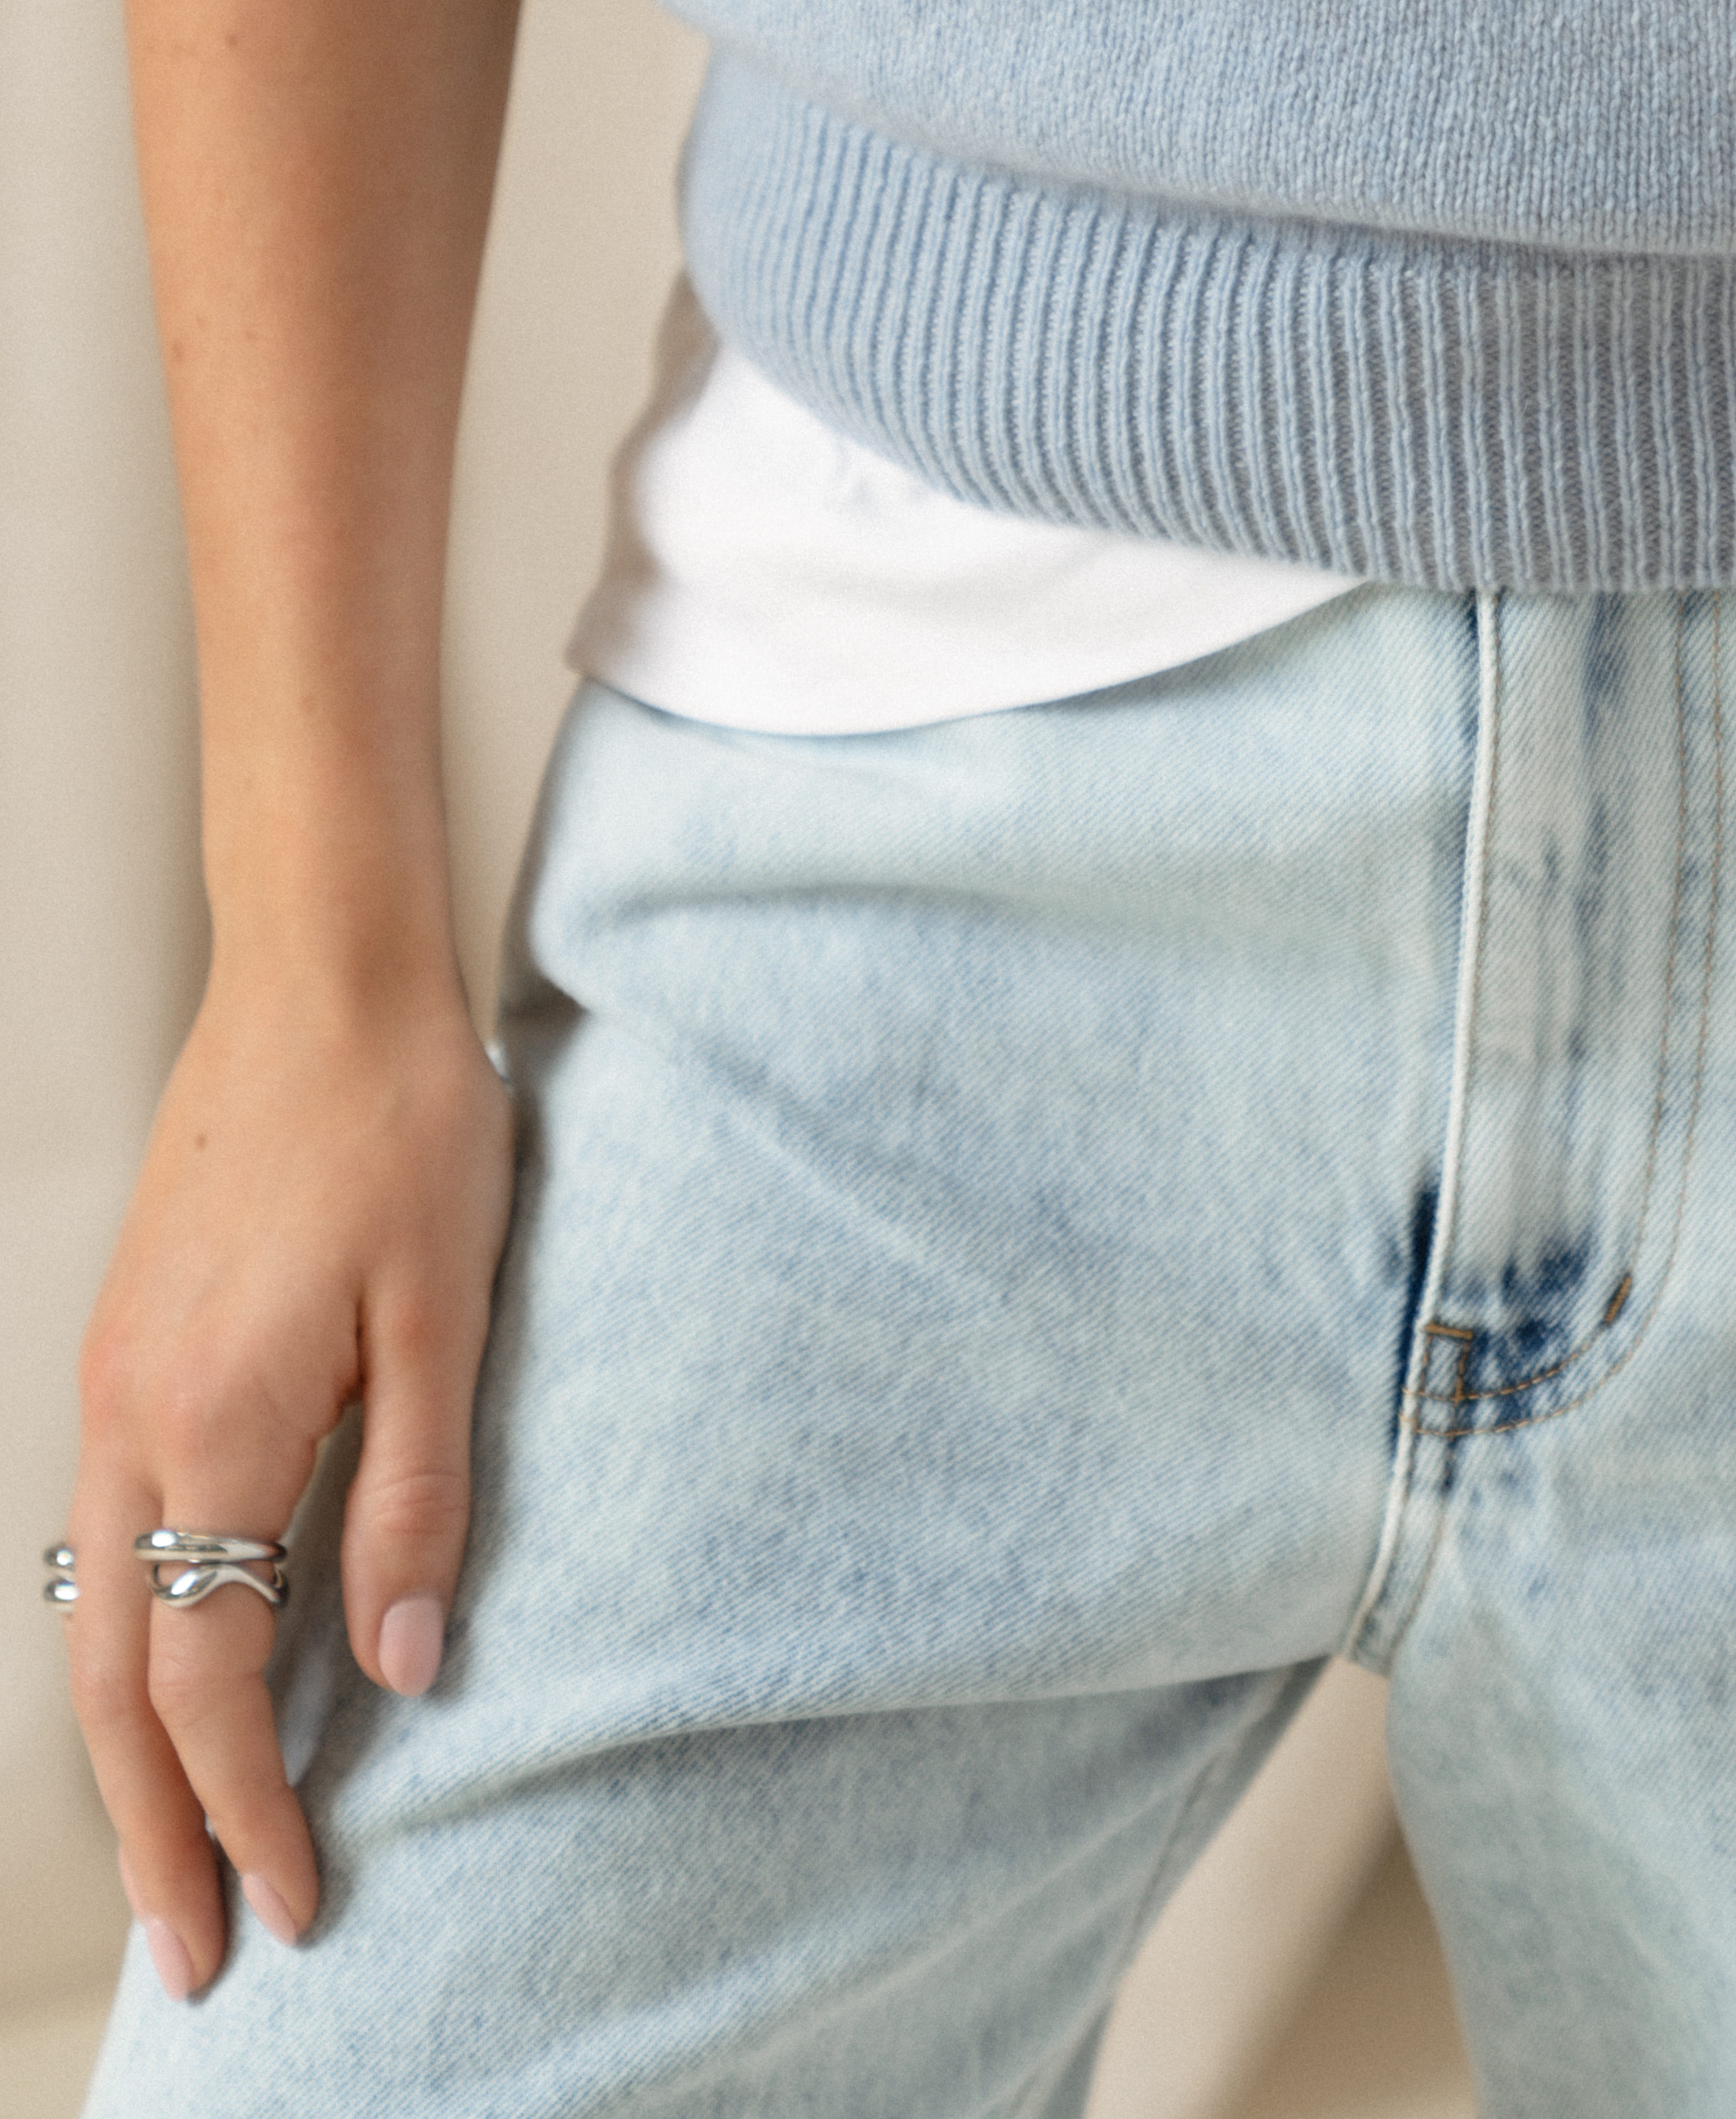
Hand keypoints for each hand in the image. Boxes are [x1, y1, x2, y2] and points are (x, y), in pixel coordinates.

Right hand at [65, 968, 514, 1996]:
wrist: (322, 973)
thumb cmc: (402, 1120)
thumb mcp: (446, 1307)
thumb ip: (421, 1490)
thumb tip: (406, 1667)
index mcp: (213, 1423)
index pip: (210, 1680)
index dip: (248, 1807)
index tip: (290, 1907)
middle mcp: (135, 1420)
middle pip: (119, 1681)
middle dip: (155, 1833)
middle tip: (198, 1956)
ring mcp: (114, 1382)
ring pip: (95, 1619)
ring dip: (132, 1751)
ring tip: (176, 1857)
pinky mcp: (129, 1346)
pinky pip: (105, 1539)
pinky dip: (130, 1643)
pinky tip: (171, 1683)